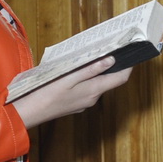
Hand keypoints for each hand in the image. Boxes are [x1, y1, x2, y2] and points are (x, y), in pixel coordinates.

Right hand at [10, 56, 132, 128]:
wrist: (30, 112)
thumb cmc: (46, 93)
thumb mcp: (69, 77)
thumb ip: (91, 69)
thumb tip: (111, 60)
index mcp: (93, 90)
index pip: (120, 78)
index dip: (128, 66)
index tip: (132, 54)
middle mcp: (92, 98)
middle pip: (108, 80)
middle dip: (110, 66)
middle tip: (108, 49)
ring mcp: (83, 102)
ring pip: (96, 84)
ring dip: (95, 71)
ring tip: (89, 56)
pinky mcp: (75, 103)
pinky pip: (86, 89)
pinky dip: (85, 79)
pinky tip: (76, 71)